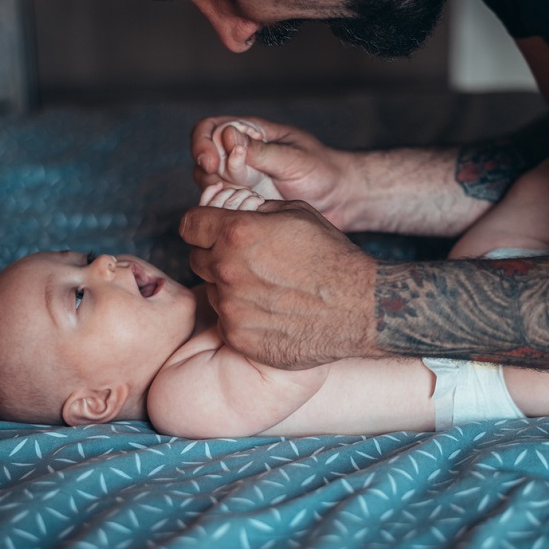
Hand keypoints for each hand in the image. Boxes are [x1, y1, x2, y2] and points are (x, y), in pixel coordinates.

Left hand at [180, 200, 378, 369]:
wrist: (359, 307)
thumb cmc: (332, 257)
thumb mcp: (297, 214)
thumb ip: (255, 211)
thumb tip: (232, 211)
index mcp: (237, 232)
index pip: (189, 224)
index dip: (201, 225)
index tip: (210, 231)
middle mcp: (226, 269)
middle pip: (196, 258)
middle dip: (216, 256)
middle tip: (248, 262)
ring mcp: (230, 307)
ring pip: (212, 292)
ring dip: (230, 288)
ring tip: (268, 290)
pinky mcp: (238, 337)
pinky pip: (226, 322)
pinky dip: (243, 317)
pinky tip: (272, 313)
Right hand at [191, 116, 355, 229]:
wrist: (341, 199)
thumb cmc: (323, 171)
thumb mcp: (293, 159)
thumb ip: (261, 151)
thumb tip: (228, 137)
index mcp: (251, 133)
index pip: (210, 128)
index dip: (203, 143)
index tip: (211, 163)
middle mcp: (241, 154)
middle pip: (203, 157)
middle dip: (210, 172)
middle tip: (229, 186)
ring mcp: (241, 179)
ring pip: (208, 183)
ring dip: (217, 192)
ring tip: (244, 199)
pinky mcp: (245, 202)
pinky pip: (221, 204)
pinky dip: (225, 209)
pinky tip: (246, 212)